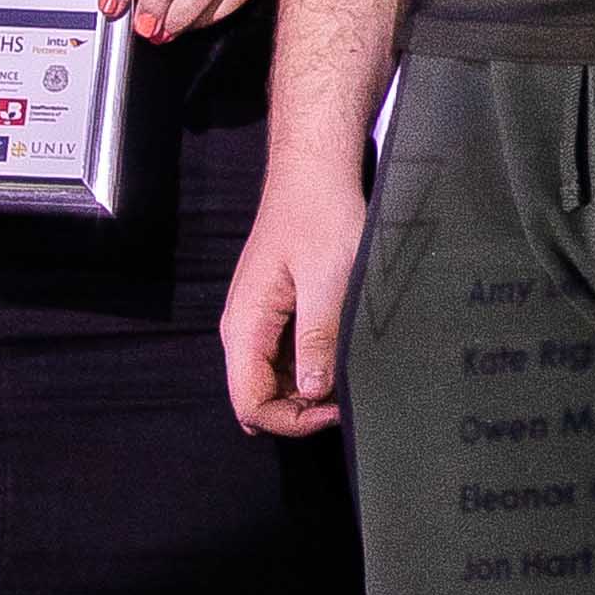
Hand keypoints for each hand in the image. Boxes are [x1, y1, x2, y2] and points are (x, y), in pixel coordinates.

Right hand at [222, 155, 366, 437]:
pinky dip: (317, 366)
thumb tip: (312, 392)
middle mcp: (243, 331)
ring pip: (278, 383)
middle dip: (303, 410)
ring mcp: (261, 324)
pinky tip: (344, 351)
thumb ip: (318, 338)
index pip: (250, 404)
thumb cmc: (321, 216)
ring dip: (312, 389)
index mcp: (244, 326)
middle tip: (350, 393)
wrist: (314, 174)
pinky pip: (291, 359)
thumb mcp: (328, 280)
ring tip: (351, 370)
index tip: (337, 408)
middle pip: (261, 399)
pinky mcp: (279, 315)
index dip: (292, 420)